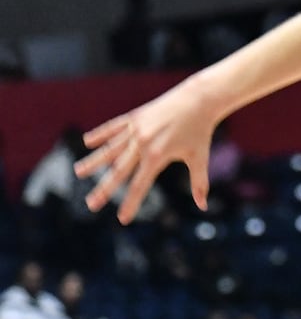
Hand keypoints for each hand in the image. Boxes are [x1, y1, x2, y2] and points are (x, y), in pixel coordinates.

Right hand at [73, 78, 216, 223]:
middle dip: (104, 190)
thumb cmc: (201, 130)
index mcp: (157, 155)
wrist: (200, 99)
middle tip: (90, 205)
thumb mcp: (200, 157)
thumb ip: (198, 183)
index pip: (140, 185)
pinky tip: (87, 142)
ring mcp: (136, 129)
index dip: (131, 203)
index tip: (122, 219)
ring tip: (78, 172)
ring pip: (110, 148)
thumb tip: (203, 206)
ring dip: (93, 161)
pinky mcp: (135, 116)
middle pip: (119, 171)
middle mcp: (142, 143)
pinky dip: (101, 134)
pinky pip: (114, 127)